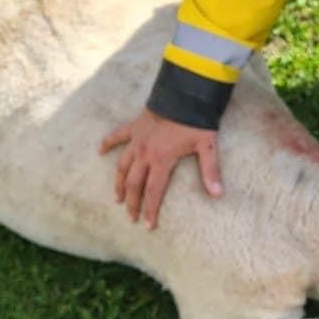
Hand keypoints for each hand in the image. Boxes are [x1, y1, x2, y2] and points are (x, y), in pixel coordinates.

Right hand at [99, 109, 222, 228]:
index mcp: (161, 160)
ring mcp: (137, 139)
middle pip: (133, 184)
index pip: (153, 192)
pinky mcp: (134, 126)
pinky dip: (108, 143)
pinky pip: (117, 136)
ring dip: (118, 183)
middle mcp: (145, 153)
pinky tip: (100, 151)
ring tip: (117, 198)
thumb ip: (211, 170)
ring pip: (122, 166)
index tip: (148, 225)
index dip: (150, 210)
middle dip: (132, 203)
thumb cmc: (196, 119)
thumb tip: (218, 194)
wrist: (184, 92)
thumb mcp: (207, 145)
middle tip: (131, 217)